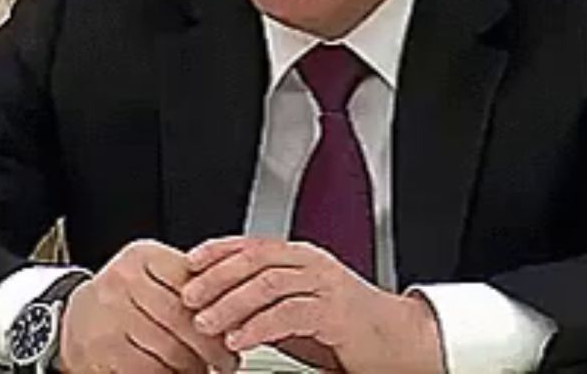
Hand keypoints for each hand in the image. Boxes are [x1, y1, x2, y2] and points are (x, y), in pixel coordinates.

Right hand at [57, 239, 238, 372]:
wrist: (79, 318)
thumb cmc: (128, 296)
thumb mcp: (154, 275)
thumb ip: (189, 284)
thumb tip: (235, 311)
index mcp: (143, 257)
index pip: (191, 282)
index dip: (219, 308)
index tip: (236, 327)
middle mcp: (123, 281)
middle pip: (182, 318)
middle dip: (212, 346)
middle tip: (228, 361)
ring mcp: (109, 315)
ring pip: (167, 348)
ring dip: (193, 366)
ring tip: (205, 369)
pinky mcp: (101, 349)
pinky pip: (147, 369)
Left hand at [181, 237, 443, 373]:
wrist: (399, 343)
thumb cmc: (345, 329)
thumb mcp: (296, 308)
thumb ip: (265, 301)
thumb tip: (218, 304)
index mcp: (301, 257)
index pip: (252, 244)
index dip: (218, 250)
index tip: (188, 263)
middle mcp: (312, 263)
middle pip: (255, 258)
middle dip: (217, 277)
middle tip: (189, 298)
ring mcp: (326, 285)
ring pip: (268, 282)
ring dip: (231, 302)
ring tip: (206, 323)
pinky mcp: (336, 312)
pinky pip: (290, 313)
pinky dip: (258, 326)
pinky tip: (238, 340)